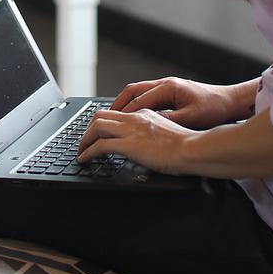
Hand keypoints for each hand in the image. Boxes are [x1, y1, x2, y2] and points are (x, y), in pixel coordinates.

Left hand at [77, 107, 196, 173]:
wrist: (192, 148)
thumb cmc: (187, 146)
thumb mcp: (166, 133)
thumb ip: (153, 135)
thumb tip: (146, 146)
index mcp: (144, 114)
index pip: (117, 114)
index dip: (103, 123)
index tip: (97, 132)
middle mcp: (134, 118)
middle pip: (100, 116)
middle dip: (88, 129)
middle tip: (84, 141)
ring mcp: (130, 130)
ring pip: (96, 127)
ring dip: (84, 140)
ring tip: (81, 151)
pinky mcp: (128, 145)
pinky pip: (100, 146)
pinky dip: (88, 152)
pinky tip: (85, 159)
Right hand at [109, 77, 241, 128]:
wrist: (230, 102)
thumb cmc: (214, 108)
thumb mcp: (191, 118)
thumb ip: (169, 120)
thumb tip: (148, 125)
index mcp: (168, 87)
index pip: (139, 100)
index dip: (124, 113)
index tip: (111, 123)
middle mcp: (165, 84)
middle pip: (132, 91)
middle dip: (117, 104)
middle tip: (105, 118)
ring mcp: (167, 87)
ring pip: (138, 92)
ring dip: (125, 103)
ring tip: (114, 117)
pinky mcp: (171, 92)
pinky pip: (146, 96)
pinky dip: (135, 105)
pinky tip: (133, 117)